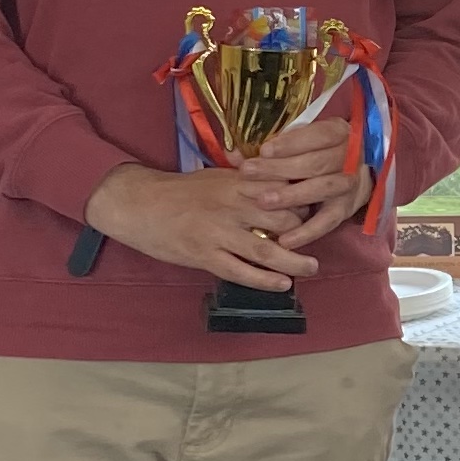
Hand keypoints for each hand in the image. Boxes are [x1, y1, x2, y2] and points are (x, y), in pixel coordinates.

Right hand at [84, 151, 358, 288]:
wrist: (140, 204)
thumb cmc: (181, 191)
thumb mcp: (217, 176)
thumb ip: (248, 180)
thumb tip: (280, 180)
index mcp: (238, 182)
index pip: (285, 190)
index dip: (306, 201)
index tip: (320, 208)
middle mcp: (233, 206)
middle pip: (283, 220)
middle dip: (305, 233)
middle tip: (317, 241)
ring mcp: (219, 233)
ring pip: (267, 251)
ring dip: (295, 263)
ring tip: (312, 268)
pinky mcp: (204, 255)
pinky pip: (241, 272)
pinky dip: (265, 280)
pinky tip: (282, 284)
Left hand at [243, 118, 374, 250]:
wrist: (352, 171)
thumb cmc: (315, 151)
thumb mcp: (299, 141)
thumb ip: (270, 147)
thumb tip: (232, 155)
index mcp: (338, 132)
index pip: (318, 135)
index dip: (291, 143)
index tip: (264, 150)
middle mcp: (350, 156)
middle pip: (316, 162)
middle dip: (280, 168)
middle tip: (249, 172)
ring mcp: (351, 184)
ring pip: (323, 188)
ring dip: (291, 196)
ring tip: (263, 202)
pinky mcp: (347, 209)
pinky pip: (328, 222)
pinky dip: (307, 232)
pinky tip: (284, 240)